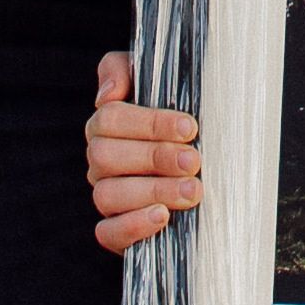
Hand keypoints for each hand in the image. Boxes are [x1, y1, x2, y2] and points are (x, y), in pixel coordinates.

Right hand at [85, 52, 204, 252]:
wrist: (205, 167)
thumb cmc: (182, 121)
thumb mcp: (161, 84)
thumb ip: (126, 70)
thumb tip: (107, 94)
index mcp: (106, 125)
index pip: (110, 118)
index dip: (150, 123)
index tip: (190, 127)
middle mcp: (100, 162)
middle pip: (106, 157)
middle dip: (155, 157)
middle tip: (194, 161)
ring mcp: (106, 197)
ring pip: (107, 195)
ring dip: (153, 192)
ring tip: (192, 191)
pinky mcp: (116, 232)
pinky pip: (107, 233)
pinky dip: (132, 226)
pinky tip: (162, 217)